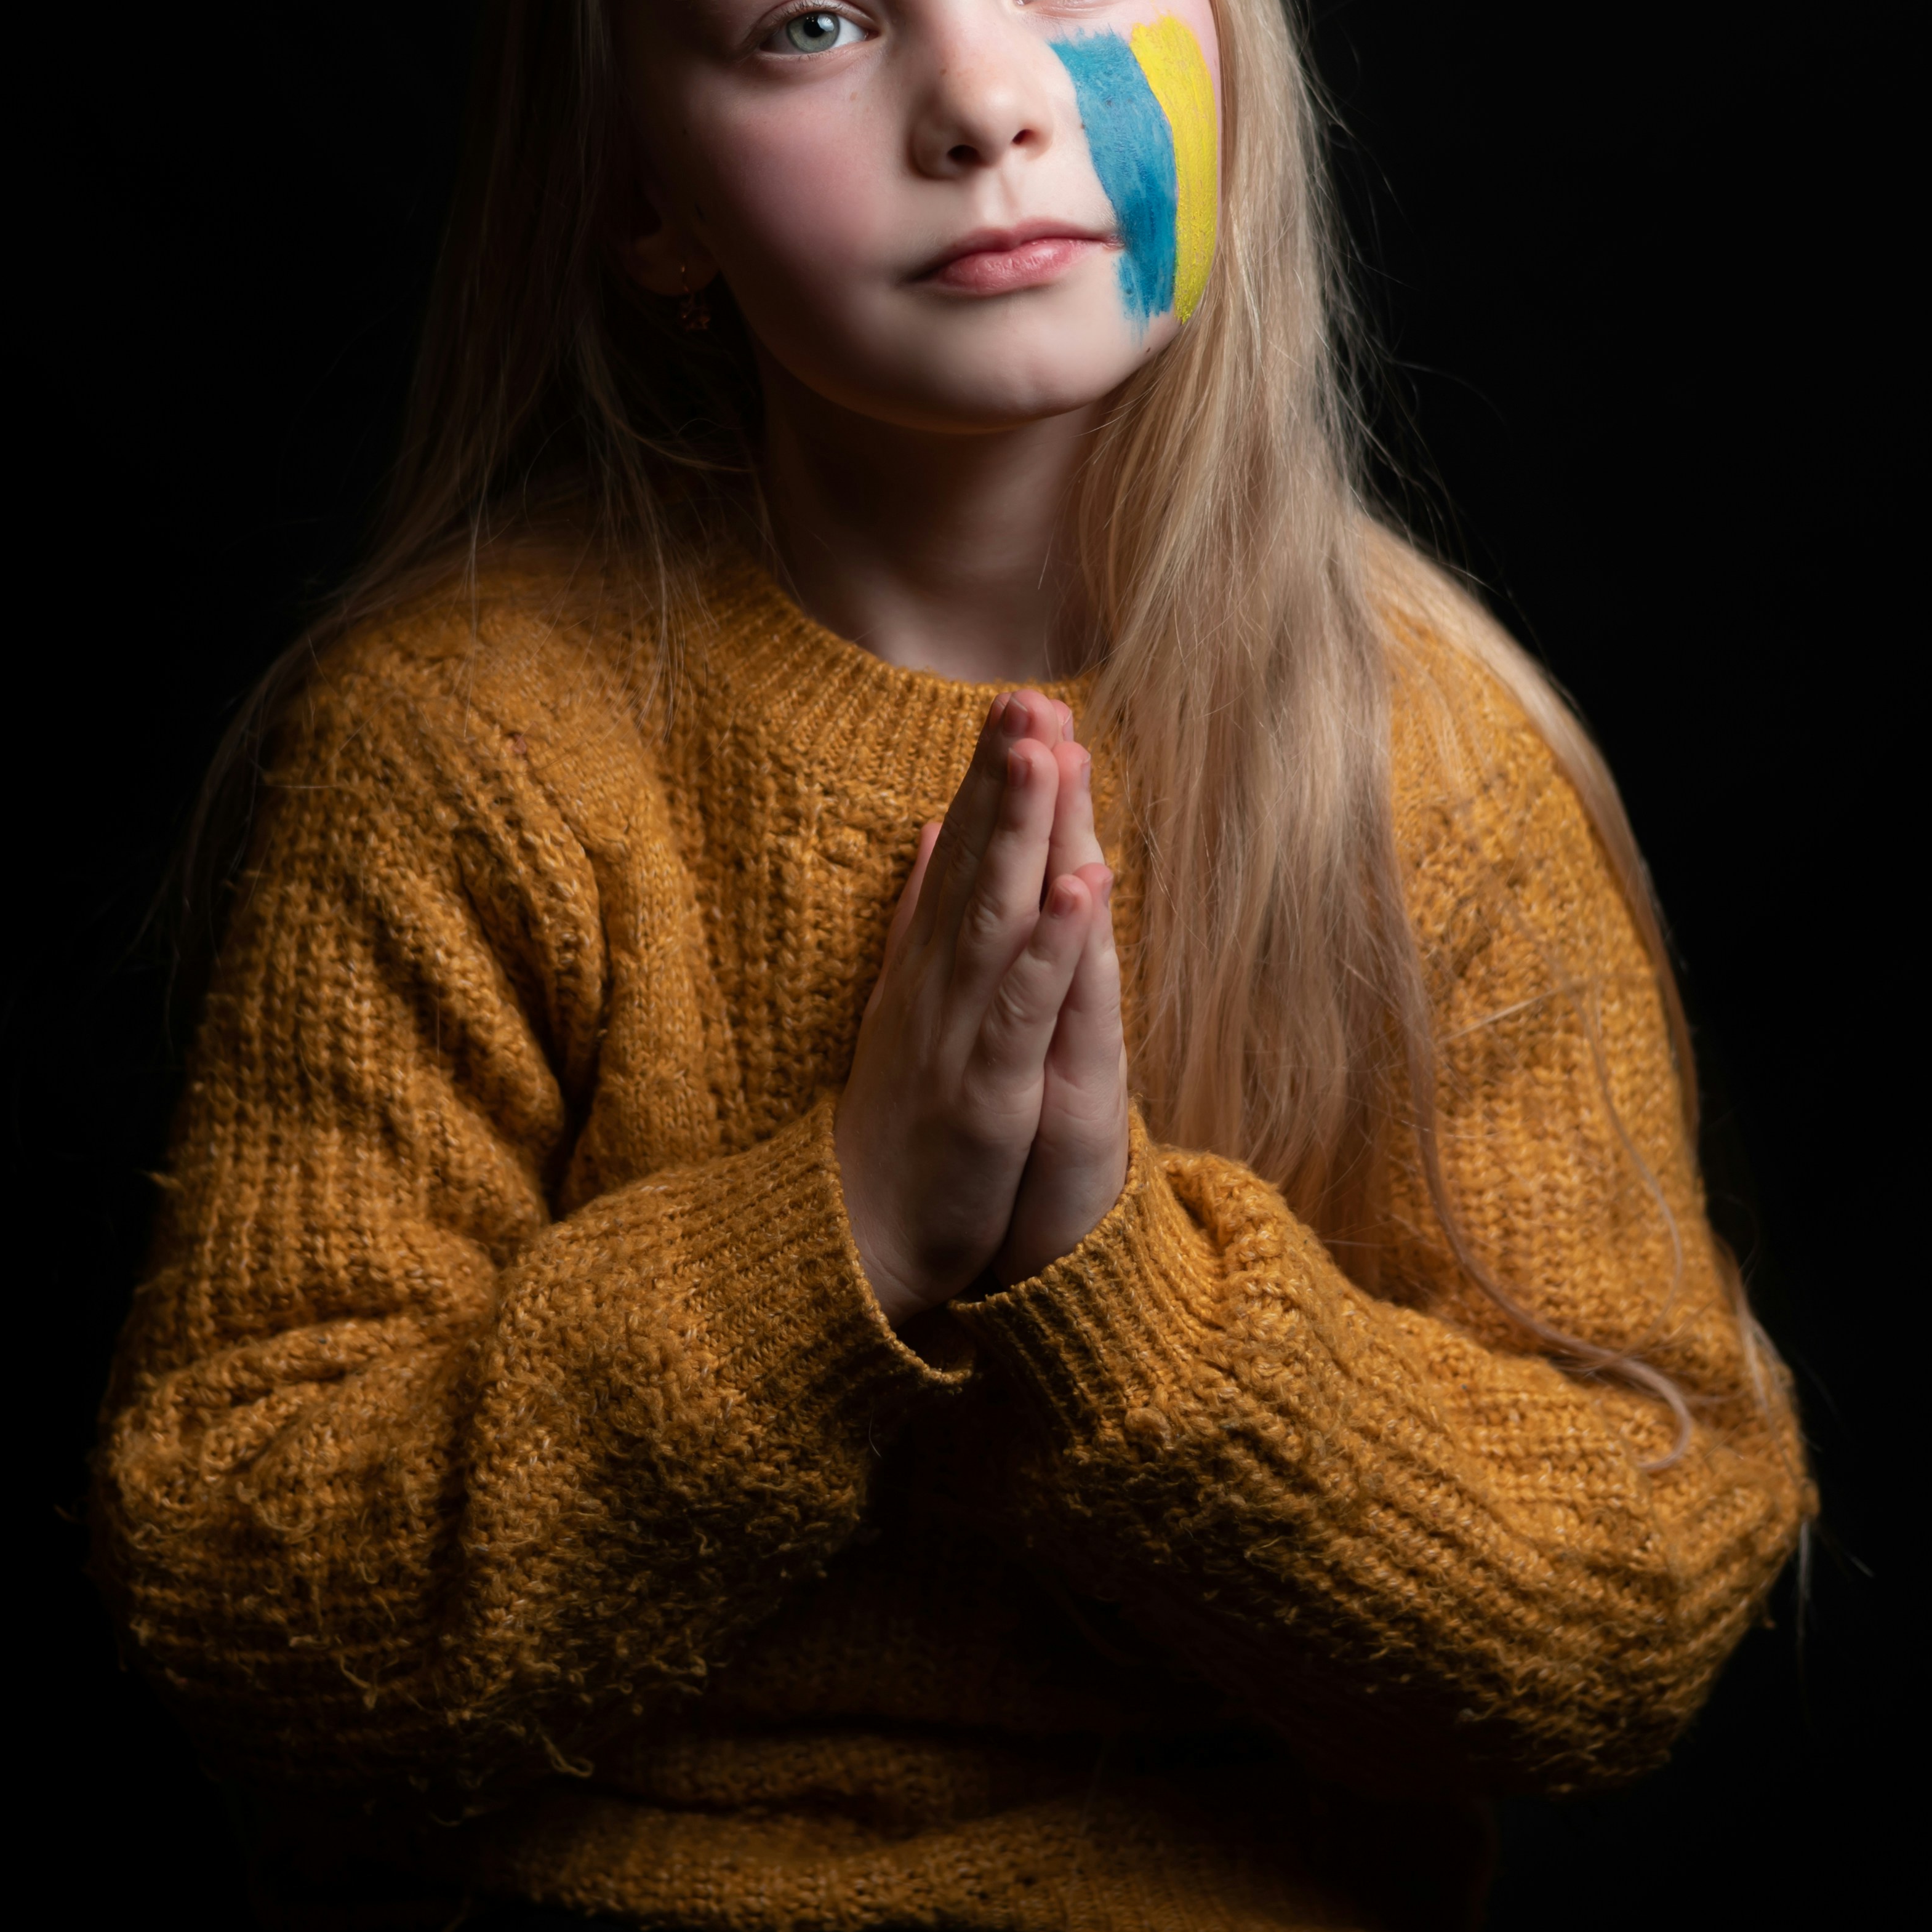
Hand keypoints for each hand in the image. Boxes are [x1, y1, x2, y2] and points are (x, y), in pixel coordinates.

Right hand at [833, 693, 1127, 1325]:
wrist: (856, 1236)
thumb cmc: (894, 1120)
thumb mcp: (903, 1002)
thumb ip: (919, 913)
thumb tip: (937, 828)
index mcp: (926, 962)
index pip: (962, 850)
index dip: (990, 775)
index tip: (1018, 701)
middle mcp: (937, 982)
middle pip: (976, 862)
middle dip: (1004, 777)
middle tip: (1026, 695)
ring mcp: (958, 1032)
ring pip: (995, 915)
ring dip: (1020, 832)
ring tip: (1044, 753)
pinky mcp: (986, 1089)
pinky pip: (1021, 1008)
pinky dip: (1048, 945)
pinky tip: (1075, 887)